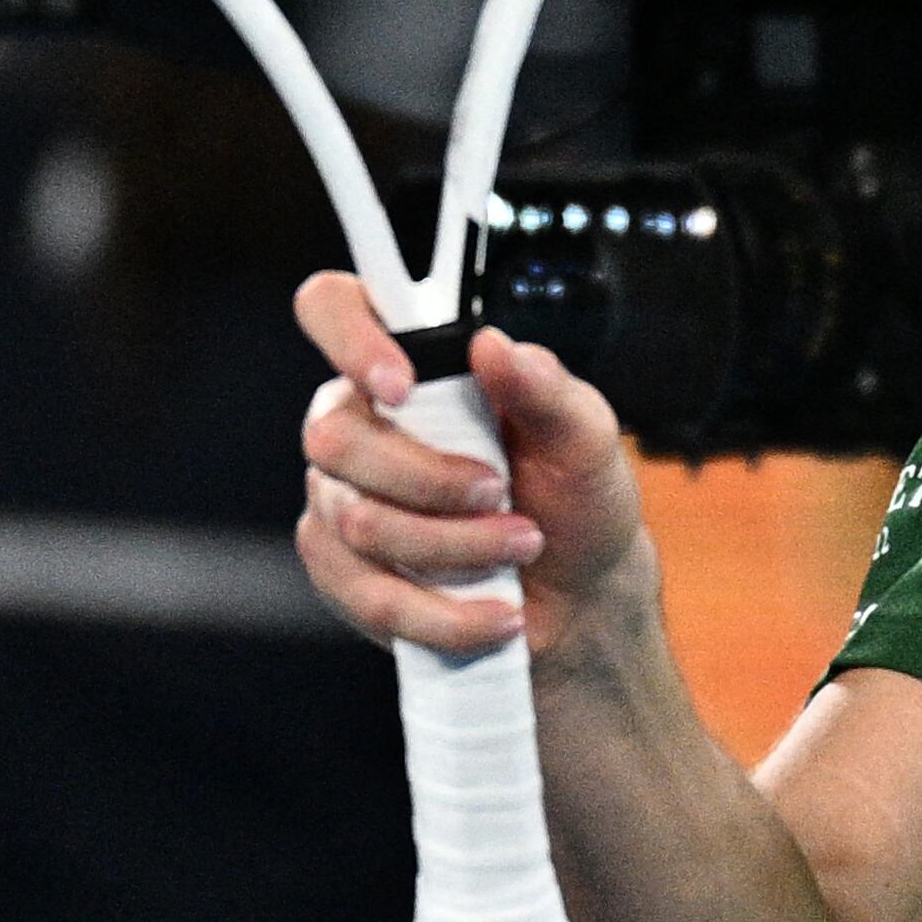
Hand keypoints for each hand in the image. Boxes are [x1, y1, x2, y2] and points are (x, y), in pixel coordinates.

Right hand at [295, 271, 651, 665]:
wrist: (579, 593)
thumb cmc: (576, 497)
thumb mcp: (586, 439)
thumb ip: (546, 389)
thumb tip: (495, 345)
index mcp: (414, 365)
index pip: (334, 308)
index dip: (349, 337)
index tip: (403, 384)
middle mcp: (361, 422)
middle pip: (334, 437)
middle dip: (429, 479)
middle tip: (501, 493)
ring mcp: (340, 496)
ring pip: (357, 522)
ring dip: (454, 546)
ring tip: (521, 546)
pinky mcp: (341, 569)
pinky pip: (366, 594)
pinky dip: (442, 612)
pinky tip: (495, 613)